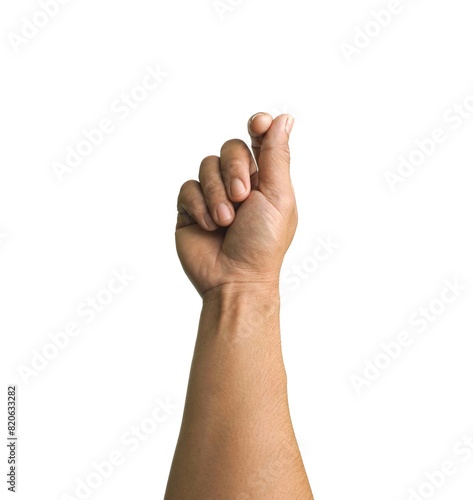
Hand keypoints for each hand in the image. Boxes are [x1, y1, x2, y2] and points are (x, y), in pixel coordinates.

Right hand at [175, 113, 296, 296]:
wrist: (235, 278)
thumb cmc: (263, 243)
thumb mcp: (278, 196)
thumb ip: (277, 156)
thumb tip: (284, 118)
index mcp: (265, 180)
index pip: (259, 140)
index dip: (258, 126)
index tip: (258, 123)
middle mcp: (238, 184)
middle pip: (230, 149)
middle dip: (235, 170)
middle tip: (243, 198)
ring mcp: (213, 195)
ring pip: (206, 166)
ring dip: (217, 194)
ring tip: (226, 221)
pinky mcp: (190, 208)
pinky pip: (187, 188)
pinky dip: (198, 206)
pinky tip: (208, 226)